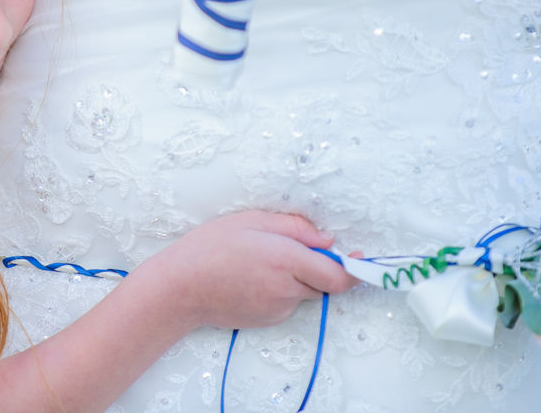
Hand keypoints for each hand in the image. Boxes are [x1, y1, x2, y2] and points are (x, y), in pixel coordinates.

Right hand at [155, 210, 356, 331]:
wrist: (180, 288)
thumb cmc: (209, 247)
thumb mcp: (250, 220)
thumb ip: (294, 227)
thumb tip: (326, 240)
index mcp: (286, 259)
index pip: (338, 276)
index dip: (355, 269)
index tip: (361, 258)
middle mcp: (287, 288)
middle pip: (324, 283)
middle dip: (318, 267)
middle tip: (290, 249)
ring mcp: (278, 308)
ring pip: (305, 293)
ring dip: (297, 278)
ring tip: (261, 261)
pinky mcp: (268, 320)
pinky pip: (287, 303)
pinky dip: (281, 290)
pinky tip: (252, 278)